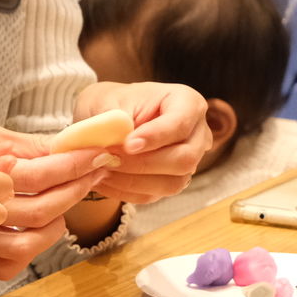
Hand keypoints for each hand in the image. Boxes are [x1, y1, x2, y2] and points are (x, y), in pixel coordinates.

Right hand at [0, 125, 111, 277]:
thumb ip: (21, 144)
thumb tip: (60, 145)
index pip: (41, 172)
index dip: (75, 164)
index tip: (98, 156)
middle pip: (41, 210)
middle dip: (75, 191)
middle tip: (94, 176)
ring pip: (26, 245)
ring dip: (54, 229)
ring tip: (63, 212)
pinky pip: (4, 267)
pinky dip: (27, 256)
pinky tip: (36, 236)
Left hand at [71, 81, 211, 203]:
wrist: (106, 118)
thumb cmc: (111, 102)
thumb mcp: (109, 101)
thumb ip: (116, 121)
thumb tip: (117, 143)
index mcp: (186, 102)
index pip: (180, 124)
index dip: (155, 137)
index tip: (128, 144)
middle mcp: (195, 133)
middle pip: (184, 159)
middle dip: (143, 164)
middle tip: (108, 159)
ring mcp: (187, 160)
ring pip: (172, 183)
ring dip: (132, 181)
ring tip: (101, 170)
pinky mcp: (171, 180)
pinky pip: (154, 195)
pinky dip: (126, 191)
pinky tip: (102, 180)